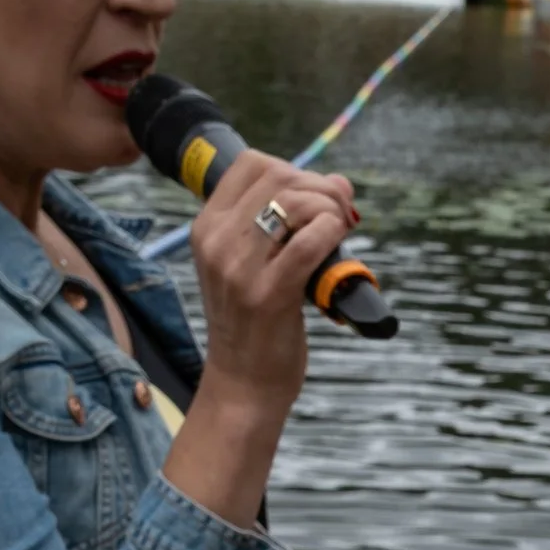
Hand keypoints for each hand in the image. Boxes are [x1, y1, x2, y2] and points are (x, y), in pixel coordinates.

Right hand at [188, 152, 359, 410]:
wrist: (242, 385)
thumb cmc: (255, 326)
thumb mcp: (251, 266)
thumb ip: (285, 225)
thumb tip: (339, 183)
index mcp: (207, 228)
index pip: (252, 164)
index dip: (295, 171)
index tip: (316, 197)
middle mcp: (217, 242)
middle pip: (279, 178)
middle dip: (322, 188)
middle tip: (342, 213)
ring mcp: (239, 268)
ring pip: (296, 203)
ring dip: (332, 208)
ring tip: (342, 229)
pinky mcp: (269, 294)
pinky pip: (310, 242)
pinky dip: (334, 232)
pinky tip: (342, 242)